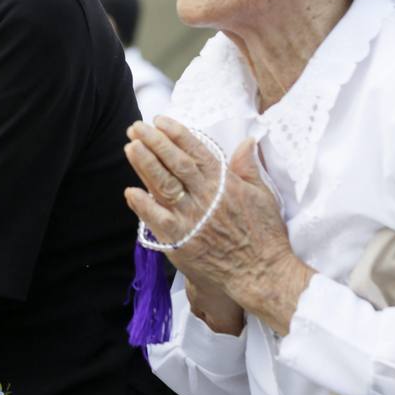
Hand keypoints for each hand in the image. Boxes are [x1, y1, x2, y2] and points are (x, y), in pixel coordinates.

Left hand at [123, 117, 312, 334]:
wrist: (261, 274)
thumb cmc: (265, 236)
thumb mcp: (263, 196)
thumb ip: (249, 168)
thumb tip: (247, 141)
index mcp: (224, 183)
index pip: (196, 151)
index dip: (177, 134)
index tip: (160, 120)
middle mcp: (205, 197)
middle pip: (175, 163)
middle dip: (154, 142)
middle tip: (137, 127)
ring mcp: (190, 218)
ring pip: (162, 185)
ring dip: (144, 164)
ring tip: (130, 146)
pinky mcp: (179, 240)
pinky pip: (155, 219)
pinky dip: (142, 204)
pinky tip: (130, 191)